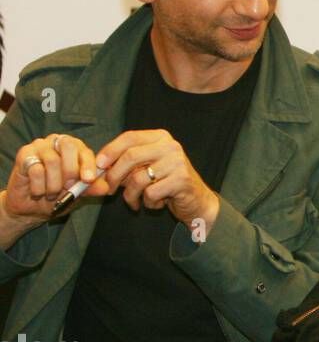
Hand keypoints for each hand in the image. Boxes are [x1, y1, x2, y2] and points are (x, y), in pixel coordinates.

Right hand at [3, 133, 109, 221]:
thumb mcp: (78, 194)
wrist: (32, 208)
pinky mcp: (23, 155)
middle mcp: (57, 142)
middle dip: (71, 171)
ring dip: (54, 184)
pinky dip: (40, 186)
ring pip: (52, 160)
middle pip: (68, 147)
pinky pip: (36, 170)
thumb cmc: (58, 196)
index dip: (88, 165)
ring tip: (52, 194)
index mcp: (75, 148)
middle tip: (68, 187)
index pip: (85, 151)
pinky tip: (38, 193)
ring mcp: (39, 146)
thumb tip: (106, 188)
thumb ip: (90, 189)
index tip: (88, 180)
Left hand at [95, 130, 219, 225]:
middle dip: (114, 176)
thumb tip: (98, 168)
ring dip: (130, 195)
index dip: (110, 150)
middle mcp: (170, 146)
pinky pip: (150, 193)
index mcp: (160, 137)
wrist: (197, 201)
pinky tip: (155, 203)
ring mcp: (178, 162)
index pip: (129, 137)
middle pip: (131, 157)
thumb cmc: (166, 183)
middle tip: (109, 190)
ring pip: (138, 179)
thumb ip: (127, 164)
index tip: (98, 166)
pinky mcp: (182, 180)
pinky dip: (148, 203)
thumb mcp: (147, 168)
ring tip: (135, 201)